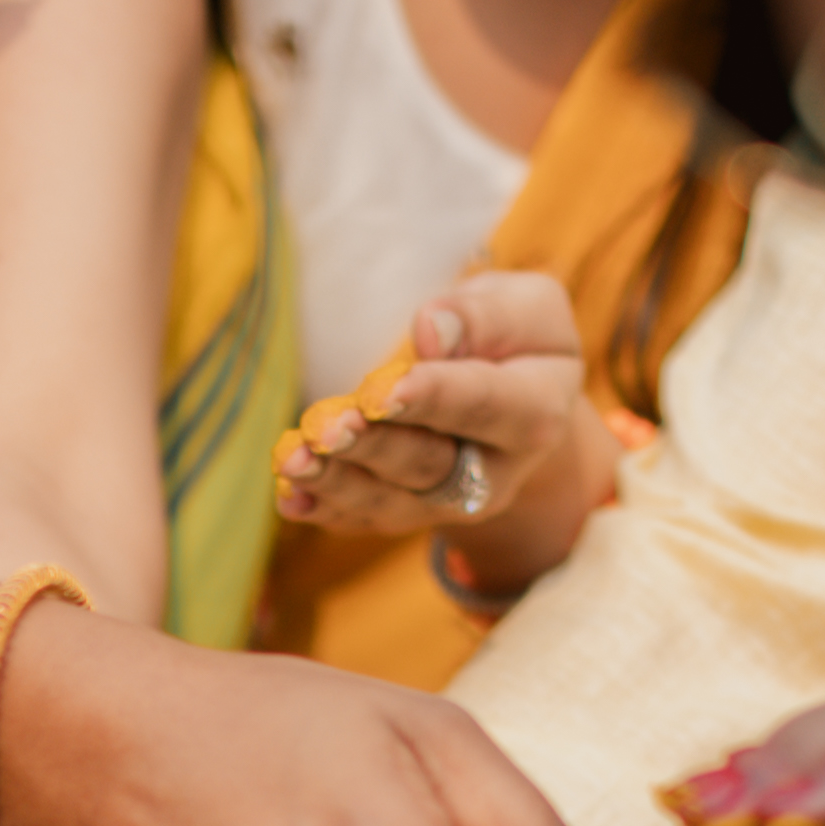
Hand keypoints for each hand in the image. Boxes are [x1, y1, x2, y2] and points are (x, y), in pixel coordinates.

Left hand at [282, 271, 609, 576]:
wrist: (513, 395)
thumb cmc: (515, 337)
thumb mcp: (527, 306)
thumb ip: (489, 316)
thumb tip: (430, 331)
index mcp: (535, 414)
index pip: (483, 405)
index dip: (432, 398)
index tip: (381, 389)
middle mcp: (495, 473)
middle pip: (430, 465)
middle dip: (373, 447)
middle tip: (325, 428)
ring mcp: (449, 502)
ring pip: (391, 502)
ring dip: (337, 483)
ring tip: (292, 460)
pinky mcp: (408, 512)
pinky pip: (364, 519)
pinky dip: (325, 509)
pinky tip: (289, 497)